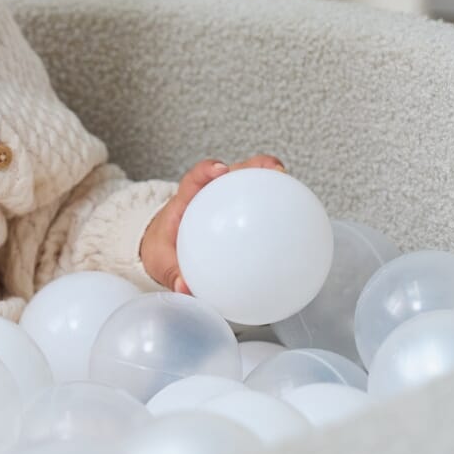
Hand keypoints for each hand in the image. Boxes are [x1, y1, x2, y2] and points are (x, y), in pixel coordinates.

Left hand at [140, 154, 286, 293]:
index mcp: (185, 201)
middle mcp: (208, 194)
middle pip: (232, 173)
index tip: (220, 170)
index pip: (195, 179)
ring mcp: (225, 200)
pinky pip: (257, 207)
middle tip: (275, 169)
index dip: (207, 171)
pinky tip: (293, 221)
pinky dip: (274, 209)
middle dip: (254, 166)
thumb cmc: (162, 248)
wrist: (164, 248)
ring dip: (270, 179)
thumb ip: (172, 274)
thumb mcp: (160, 261)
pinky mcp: (238, 212)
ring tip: (291, 184)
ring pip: (249, 183)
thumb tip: (185, 288)